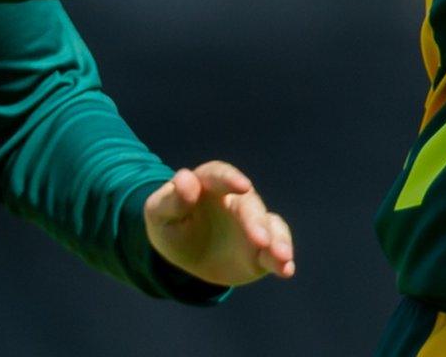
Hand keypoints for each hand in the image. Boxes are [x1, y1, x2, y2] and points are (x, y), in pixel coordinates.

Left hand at [144, 161, 294, 286]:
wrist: (186, 255)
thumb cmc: (172, 227)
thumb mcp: (159, 215)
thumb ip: (170, 200)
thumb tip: (185, 178)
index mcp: (210, 185)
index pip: (220, 176)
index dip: (231, 180)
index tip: (243, 186)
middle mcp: (238, 200)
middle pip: (250, 206)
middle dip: (257, 222)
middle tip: (260, 240)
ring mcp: (254, 224)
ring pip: (271, 227)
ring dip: (278, 241)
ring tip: (282, 256)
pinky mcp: (262, 248)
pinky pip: (276, 249)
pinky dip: (282, 259)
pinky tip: (286, 270)